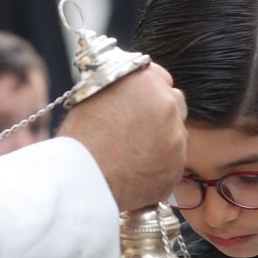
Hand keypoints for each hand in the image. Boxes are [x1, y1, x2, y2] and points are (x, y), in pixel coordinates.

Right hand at [61, 63, 188, 212]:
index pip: (160, 78)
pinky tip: (137, 172)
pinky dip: (160, 167)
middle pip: (174, 104)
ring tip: (133, 156)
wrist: (81, 179)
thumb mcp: (94, 96)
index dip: (148, 94)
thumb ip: (121, 88)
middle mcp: (166, 104)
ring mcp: (176, 137)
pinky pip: (173, 163)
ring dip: (162, 143)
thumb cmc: (80, 139)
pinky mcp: (177, 166)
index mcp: (145, 81)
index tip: (140, 106)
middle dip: (161, 117)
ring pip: (176, 136)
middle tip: (138, 133)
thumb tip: (127, 90)